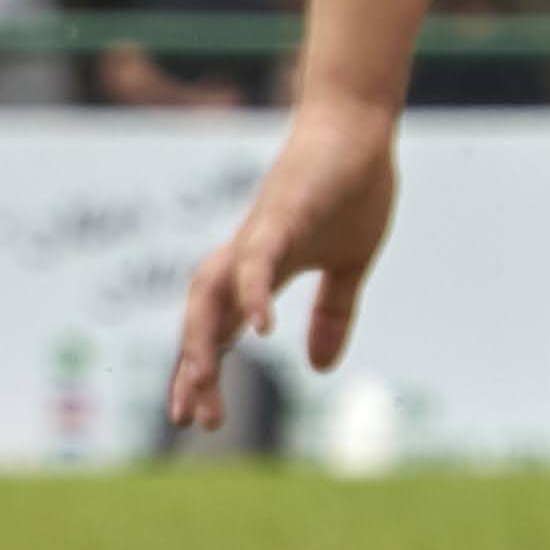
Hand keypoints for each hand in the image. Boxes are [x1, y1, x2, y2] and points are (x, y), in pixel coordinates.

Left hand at [168, 95, 399, 431]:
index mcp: (258, 273)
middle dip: (192, 370)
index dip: (202, 372)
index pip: (217, 331)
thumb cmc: (349, 189)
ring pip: (210, 292)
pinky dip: (251, 292)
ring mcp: (258, 236)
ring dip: (203, 338)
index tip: (196, 420)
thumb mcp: (348, 266)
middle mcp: (244, 257)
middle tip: (192, 421)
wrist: (357, 127)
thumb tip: (317, 368)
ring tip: (202, 382)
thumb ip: (332, 315)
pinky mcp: (282, 215)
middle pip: (201, 320)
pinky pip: (257, 259)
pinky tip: (256, 330)